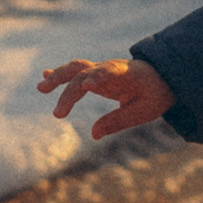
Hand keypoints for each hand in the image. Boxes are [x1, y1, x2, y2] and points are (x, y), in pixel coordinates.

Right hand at [38, 57, 175, 139]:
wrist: (162, 77)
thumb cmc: (154, 95)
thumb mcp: (143, 112)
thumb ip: (118, 121)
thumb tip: (93, 135)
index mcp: (126, 75)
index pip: (109, 72)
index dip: (98, 77)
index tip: (87, 87)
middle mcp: (110, 68)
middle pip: (85, 71)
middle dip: (69, 90)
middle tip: (58, 114)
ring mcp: (101, 70)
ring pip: (76, 68)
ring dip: (58, 77)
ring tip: (41, 88)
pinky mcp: (95, 75)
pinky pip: (76, 72)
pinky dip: (61, 74)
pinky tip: (45, 77)